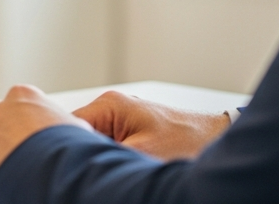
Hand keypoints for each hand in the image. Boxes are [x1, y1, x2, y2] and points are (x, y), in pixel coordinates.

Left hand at [0, 85, 89, 192]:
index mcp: (21, 95)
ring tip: (22, 171)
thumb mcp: (73, 125)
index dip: (32, 122)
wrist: (49, 170)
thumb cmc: (63, 145)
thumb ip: (60, 123)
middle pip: (2, 123)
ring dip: (2, 156)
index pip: (22, 105)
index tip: (39, 136)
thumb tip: (69, 133)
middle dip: (12, 137)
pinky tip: (11, 180)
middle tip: (29, 154)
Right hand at [72, 91, 229, 160]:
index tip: (64, 170)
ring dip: (95, 158)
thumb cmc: (187, 142)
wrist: (216, 140)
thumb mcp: (139, 154)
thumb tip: (77, 166)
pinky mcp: (128, 131)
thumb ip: (104, 156)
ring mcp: (119, 119)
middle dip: (80, 155)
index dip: (62, 151)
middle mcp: (110, 108)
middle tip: (93, 172)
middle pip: (75, 135)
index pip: (64, 128)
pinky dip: (107, 158)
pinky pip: (105, 146)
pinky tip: (117, 168)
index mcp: (108, 105)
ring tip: (111, 169)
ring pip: (90, 143)